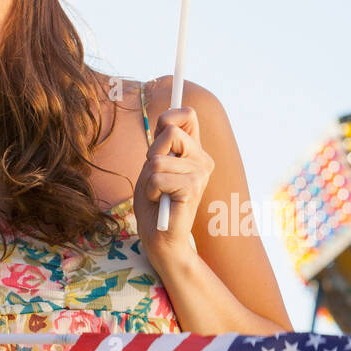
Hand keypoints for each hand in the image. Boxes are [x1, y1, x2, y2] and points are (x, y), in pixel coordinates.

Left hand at [133, 105, 214, 266]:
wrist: (159, 236)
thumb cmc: (153, 200)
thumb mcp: (152, 165)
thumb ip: (160, 144)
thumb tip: (167, 124)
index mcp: (194, 151)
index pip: (187, 115)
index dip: (168, 119)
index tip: (158, 140)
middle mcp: (202, 159)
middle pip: (169, 132)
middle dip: (151, 155)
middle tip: (155, 177)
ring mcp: (201, 173)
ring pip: (157, 159)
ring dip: (148, 178)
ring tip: (158, 193)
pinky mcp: (193, 188)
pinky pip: (157, 177)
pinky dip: (150, 190)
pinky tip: (161, 201)